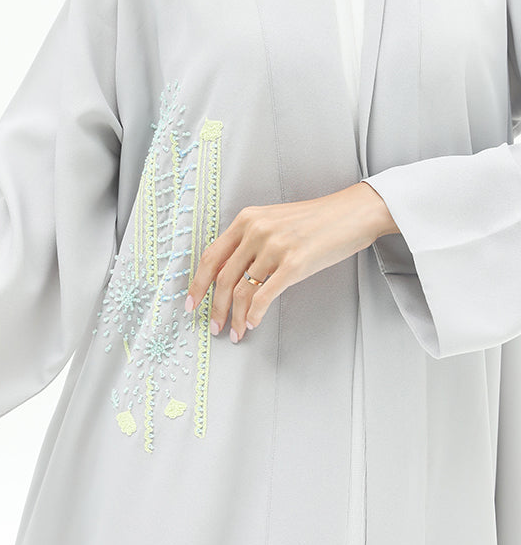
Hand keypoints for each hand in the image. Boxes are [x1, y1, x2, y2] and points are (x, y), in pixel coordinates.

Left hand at [184, 181, 397, 342]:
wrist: (353, 213)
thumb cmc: (316, 220)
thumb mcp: (274, 221)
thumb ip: (250, 242)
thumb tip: (229, 276)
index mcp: (247, 219)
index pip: (211, 256)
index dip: (197, 283)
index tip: (191, 303)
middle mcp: (256, 231)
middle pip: (222, 277)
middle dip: (214, 307)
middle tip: (214, 326)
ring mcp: (275, 247)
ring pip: (242, 290)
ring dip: (235, 316)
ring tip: (236, 332)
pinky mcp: (295, 264)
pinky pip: (265, 295)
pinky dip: (256, 314)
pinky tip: (254, 323)